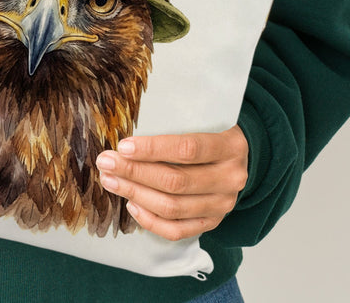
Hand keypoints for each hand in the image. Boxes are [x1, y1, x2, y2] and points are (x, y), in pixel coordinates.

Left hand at [95, 126, 248, 241]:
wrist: (243, 157)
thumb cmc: (213, 131)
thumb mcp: (206, 118)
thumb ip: (176, 123)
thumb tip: (129, 131)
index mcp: (230, 147)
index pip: (187, 150)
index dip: (153, 149)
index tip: (123, 146)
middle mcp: (230, 178)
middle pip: (175, 181)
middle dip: (134, 172)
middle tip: (106, 162)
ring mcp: (222, 204)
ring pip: (173, 207)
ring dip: (135, 194)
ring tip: (111, 181)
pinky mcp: (213, 222)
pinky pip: (178, 230)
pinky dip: (151, 220)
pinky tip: (132, 204)